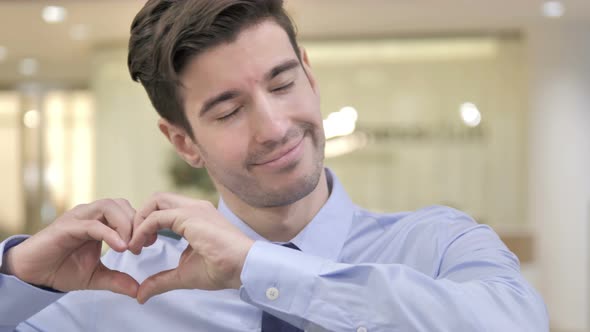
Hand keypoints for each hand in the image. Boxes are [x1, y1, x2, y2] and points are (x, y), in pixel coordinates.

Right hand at [1, 199, 138, 297]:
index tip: (151, 242)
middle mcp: (89, 214)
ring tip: (130, 247)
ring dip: (125, 225)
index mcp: (99, 221)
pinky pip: (92, 224)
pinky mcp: (67, 227)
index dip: (141, 224)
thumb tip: (138, 290)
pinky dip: (110, 234)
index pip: (126, 211)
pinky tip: (120, 248)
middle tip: (142, 245)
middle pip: (120, 204)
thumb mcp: (96, 276)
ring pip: (108, 207)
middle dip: (136, 223)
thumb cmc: (61, 269)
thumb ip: (117, 280)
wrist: (32, 274)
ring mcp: (78, 218)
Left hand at [128, 192, 254, 303]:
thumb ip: (161, 280)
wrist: (243, 267)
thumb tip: (141, 294)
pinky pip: (156, 217)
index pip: (164, 208)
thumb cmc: (223, 269)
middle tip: (136, 242)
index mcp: (196, 216)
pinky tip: (139, 246)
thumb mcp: (184, 274)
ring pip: (154, 201)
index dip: (148, 224)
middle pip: (157, 199)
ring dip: (139, 221)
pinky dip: (142, 229)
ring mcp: (193, 209)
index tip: (143, 245)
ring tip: (135, 244)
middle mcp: (194, 207)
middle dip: (140, 218)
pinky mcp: (189, 216)